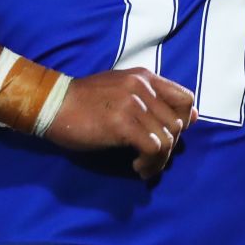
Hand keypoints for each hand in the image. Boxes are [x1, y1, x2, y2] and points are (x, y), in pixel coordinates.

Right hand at [43, 67, 197, 180]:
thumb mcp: (121, 90)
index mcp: (143, 77)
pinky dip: (150, 163)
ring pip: (168, 139)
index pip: (185, 98)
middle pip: (179, 124)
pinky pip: (154, 148)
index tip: (167, 134)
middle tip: (150, 156)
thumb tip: (191, 118)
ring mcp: (133, 103)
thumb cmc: (84, 101)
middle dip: (169, 146)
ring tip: (143, 165)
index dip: (183, 121)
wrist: (52, 104)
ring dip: (159, 160)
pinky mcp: (122, 123)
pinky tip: (136, 167)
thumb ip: (152, 99)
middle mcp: (142, 86)